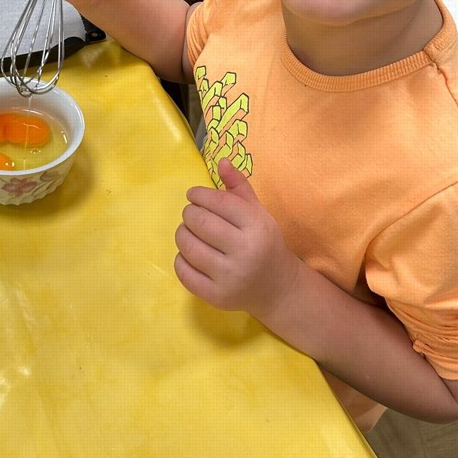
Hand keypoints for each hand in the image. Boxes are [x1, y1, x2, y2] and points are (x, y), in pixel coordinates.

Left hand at [175, 158, 299, 320]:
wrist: (276, 287)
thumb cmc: (264, 242)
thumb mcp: (258, 212)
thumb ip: (239, 186)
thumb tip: (221, 161)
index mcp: (257, 226)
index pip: (218, 202)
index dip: (199, 195)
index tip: (193, 195)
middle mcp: (245, 251)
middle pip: (199, 222)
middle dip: (189, 213)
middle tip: (191, 214)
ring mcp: (229, 276)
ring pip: (188, 246)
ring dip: (182, 233)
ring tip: (188, 231)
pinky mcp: (216, 296)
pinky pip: (184, 271)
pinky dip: (180, 258)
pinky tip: (189, 253)